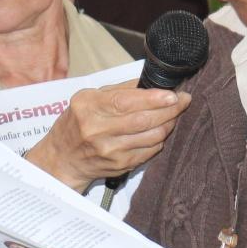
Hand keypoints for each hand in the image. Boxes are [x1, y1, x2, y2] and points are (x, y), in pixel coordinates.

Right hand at [24, 81, 190, 191]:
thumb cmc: (77, 122)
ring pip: (151, 136)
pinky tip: (160, 130)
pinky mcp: (120, 165)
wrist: (63, 158)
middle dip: (170, 109)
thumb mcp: (89, 98)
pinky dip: (159, 139)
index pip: (126, 102)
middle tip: (183, 100)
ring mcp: (110, 150)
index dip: (154, 98)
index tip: (173, 94)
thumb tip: (151, 83)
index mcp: (89, 106)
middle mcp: (97, 130)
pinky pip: (149, 150)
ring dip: (168, 124)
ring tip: (174, 114)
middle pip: (143, 120)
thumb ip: (119, 90)